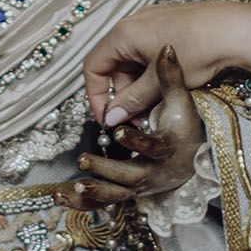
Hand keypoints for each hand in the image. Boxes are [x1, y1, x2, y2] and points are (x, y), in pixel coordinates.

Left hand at [68, 44, 200, 207]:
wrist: (191, 159)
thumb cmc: (183, 127)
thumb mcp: (180, 102)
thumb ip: (171, 76)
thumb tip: (168, 47)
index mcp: (166, 150)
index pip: (153, 149)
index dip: (137, 141)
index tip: (118, 130)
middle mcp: (153, 173)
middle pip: (129, 177)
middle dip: (106, 171)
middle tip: (82, 161)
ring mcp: (139, 187)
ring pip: (114, 196)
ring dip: (92, 193)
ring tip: (67, 188)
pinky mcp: (127, 193)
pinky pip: (103, 202)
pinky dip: (82, 202)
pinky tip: (59, 197)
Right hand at [81, 3, 250, 126]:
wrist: (239, 29)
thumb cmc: (198, 50)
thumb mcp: (161, 82)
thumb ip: (133, 100)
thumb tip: (111, 118)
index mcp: (123, 33)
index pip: (93, 67)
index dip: (96, 96)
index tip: (109, 118)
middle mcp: (134, 22)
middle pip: (114, 64)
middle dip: (123, 93)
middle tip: (139, 116)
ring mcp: (153, 20)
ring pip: (133, 60)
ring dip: (139, 85)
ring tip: (157, 104)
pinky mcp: (171, 23)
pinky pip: (150, 51)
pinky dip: (153, 72)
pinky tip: (169, 86)